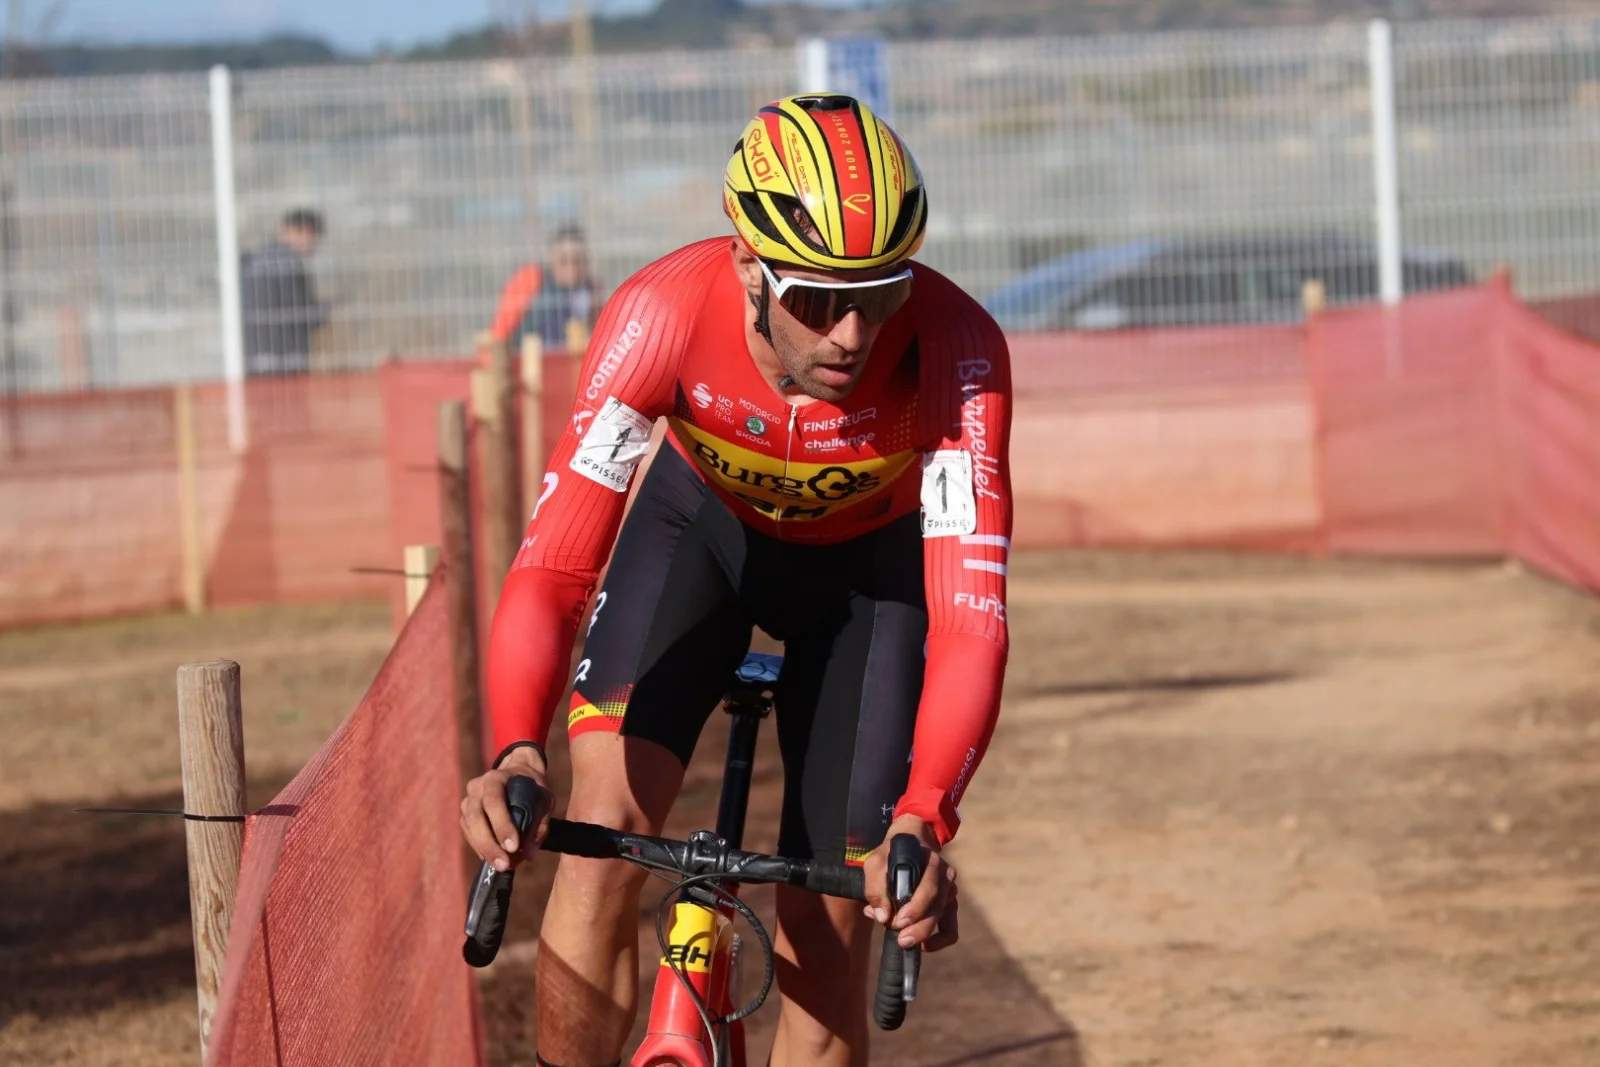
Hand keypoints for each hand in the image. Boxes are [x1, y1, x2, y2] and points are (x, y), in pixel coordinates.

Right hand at [459, 747, 551, 872]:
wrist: (519, 773)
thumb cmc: (533, 788)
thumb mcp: (544, 801)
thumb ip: (539, 825)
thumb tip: (529, 855)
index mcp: (497, 777)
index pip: (494, 801)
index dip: (502, 825)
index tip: (513, 847)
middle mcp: (477, 787)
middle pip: (475, 816)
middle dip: (489, 844)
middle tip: (504, 864)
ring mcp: (468, 799)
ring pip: (468, 826)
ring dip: (483, 849)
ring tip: (500, 866)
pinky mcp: (465, 813)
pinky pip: (468, 832)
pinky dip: (479, 847)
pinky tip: (492, 858)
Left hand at [860, 815, 958, 952]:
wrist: (911, 839)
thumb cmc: (891, 853)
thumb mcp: (876, 861)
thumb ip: (875, 887)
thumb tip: (882, 916)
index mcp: (930, 862)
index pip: (928, 889)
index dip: (914, 909)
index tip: (895, 922)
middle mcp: (944, 876)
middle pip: (937, 907)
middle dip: (919, 928)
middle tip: (901, 940)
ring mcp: (949, 890)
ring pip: (943, 918)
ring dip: (925, 934)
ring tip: (905, 941)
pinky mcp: (948, 903)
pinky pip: (951, 928)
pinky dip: (940, 940)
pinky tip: (924, 945)